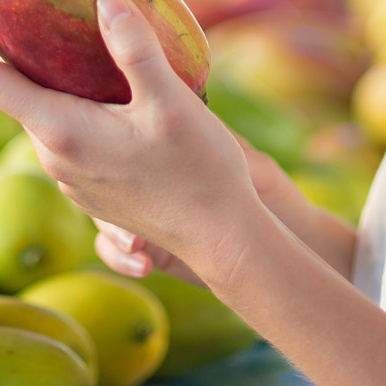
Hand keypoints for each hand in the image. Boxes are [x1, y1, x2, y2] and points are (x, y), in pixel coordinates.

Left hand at [0, 0, 258, 281]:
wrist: (221, 239)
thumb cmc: (199, 172)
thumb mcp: (170, 102)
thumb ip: (135, 49)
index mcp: (58, 131)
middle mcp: (52, 155)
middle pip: (7, 87)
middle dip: (4, 38)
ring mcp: (68, 174)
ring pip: (37, 106)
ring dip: (38, 66)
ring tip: (61, 21)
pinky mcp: (88, 182)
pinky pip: (61, 125)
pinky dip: (63, 92)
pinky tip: (96, 74)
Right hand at [97, 131, 332, 283]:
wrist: (283, 240)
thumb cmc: (272, 193)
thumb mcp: (255, 168)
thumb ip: (225, 147)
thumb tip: (197, 118)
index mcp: (172, 146)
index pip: (127, 134)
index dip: (115, 141)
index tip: (119, 156)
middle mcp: (152, 175)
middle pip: (103, 173)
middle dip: (105, 195)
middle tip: (127, 215)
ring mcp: (148, 210)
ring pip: (103, 213)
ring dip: (110, 230)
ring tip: (135, 244)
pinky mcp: (150, 245)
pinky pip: (115, 249)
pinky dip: (118, 257)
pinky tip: (144, 267)